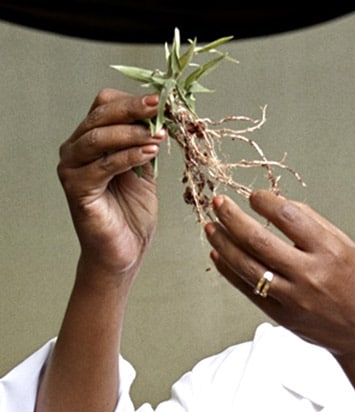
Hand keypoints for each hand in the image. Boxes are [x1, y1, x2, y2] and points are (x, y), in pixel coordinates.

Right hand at [57, 89, 166, 276]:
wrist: (124, 252)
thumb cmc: (133, 215)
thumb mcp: (146, 173)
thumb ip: (147, 146)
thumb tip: (164, 118)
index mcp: (91, 141)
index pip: (105, 106)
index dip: (132, 100)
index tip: (163, 100)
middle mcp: (76, 150)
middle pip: (100, 116)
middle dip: (133, 108)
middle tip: (160, 105)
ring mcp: (72, 169)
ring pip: (98, 137)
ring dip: (132, 132)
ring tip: (159, 134)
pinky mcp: (77, 189)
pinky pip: (104, 165)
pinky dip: (129, 156)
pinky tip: (150, 153)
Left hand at [205, 190, 354, 359]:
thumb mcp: (349, 248)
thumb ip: (315, 226)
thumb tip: (279, 206)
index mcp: (330, 251)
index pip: (288, 215)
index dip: (265, 201)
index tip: (255, 196)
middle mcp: (310, 274)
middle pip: (258, 239)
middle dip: (232, 217)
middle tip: (219, 202)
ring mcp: (294, 298)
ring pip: (246, 265)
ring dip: (223, 242)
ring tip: (211, 226)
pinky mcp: (283, 316)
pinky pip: (248, 290)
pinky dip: (230, 270)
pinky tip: (219, 254)